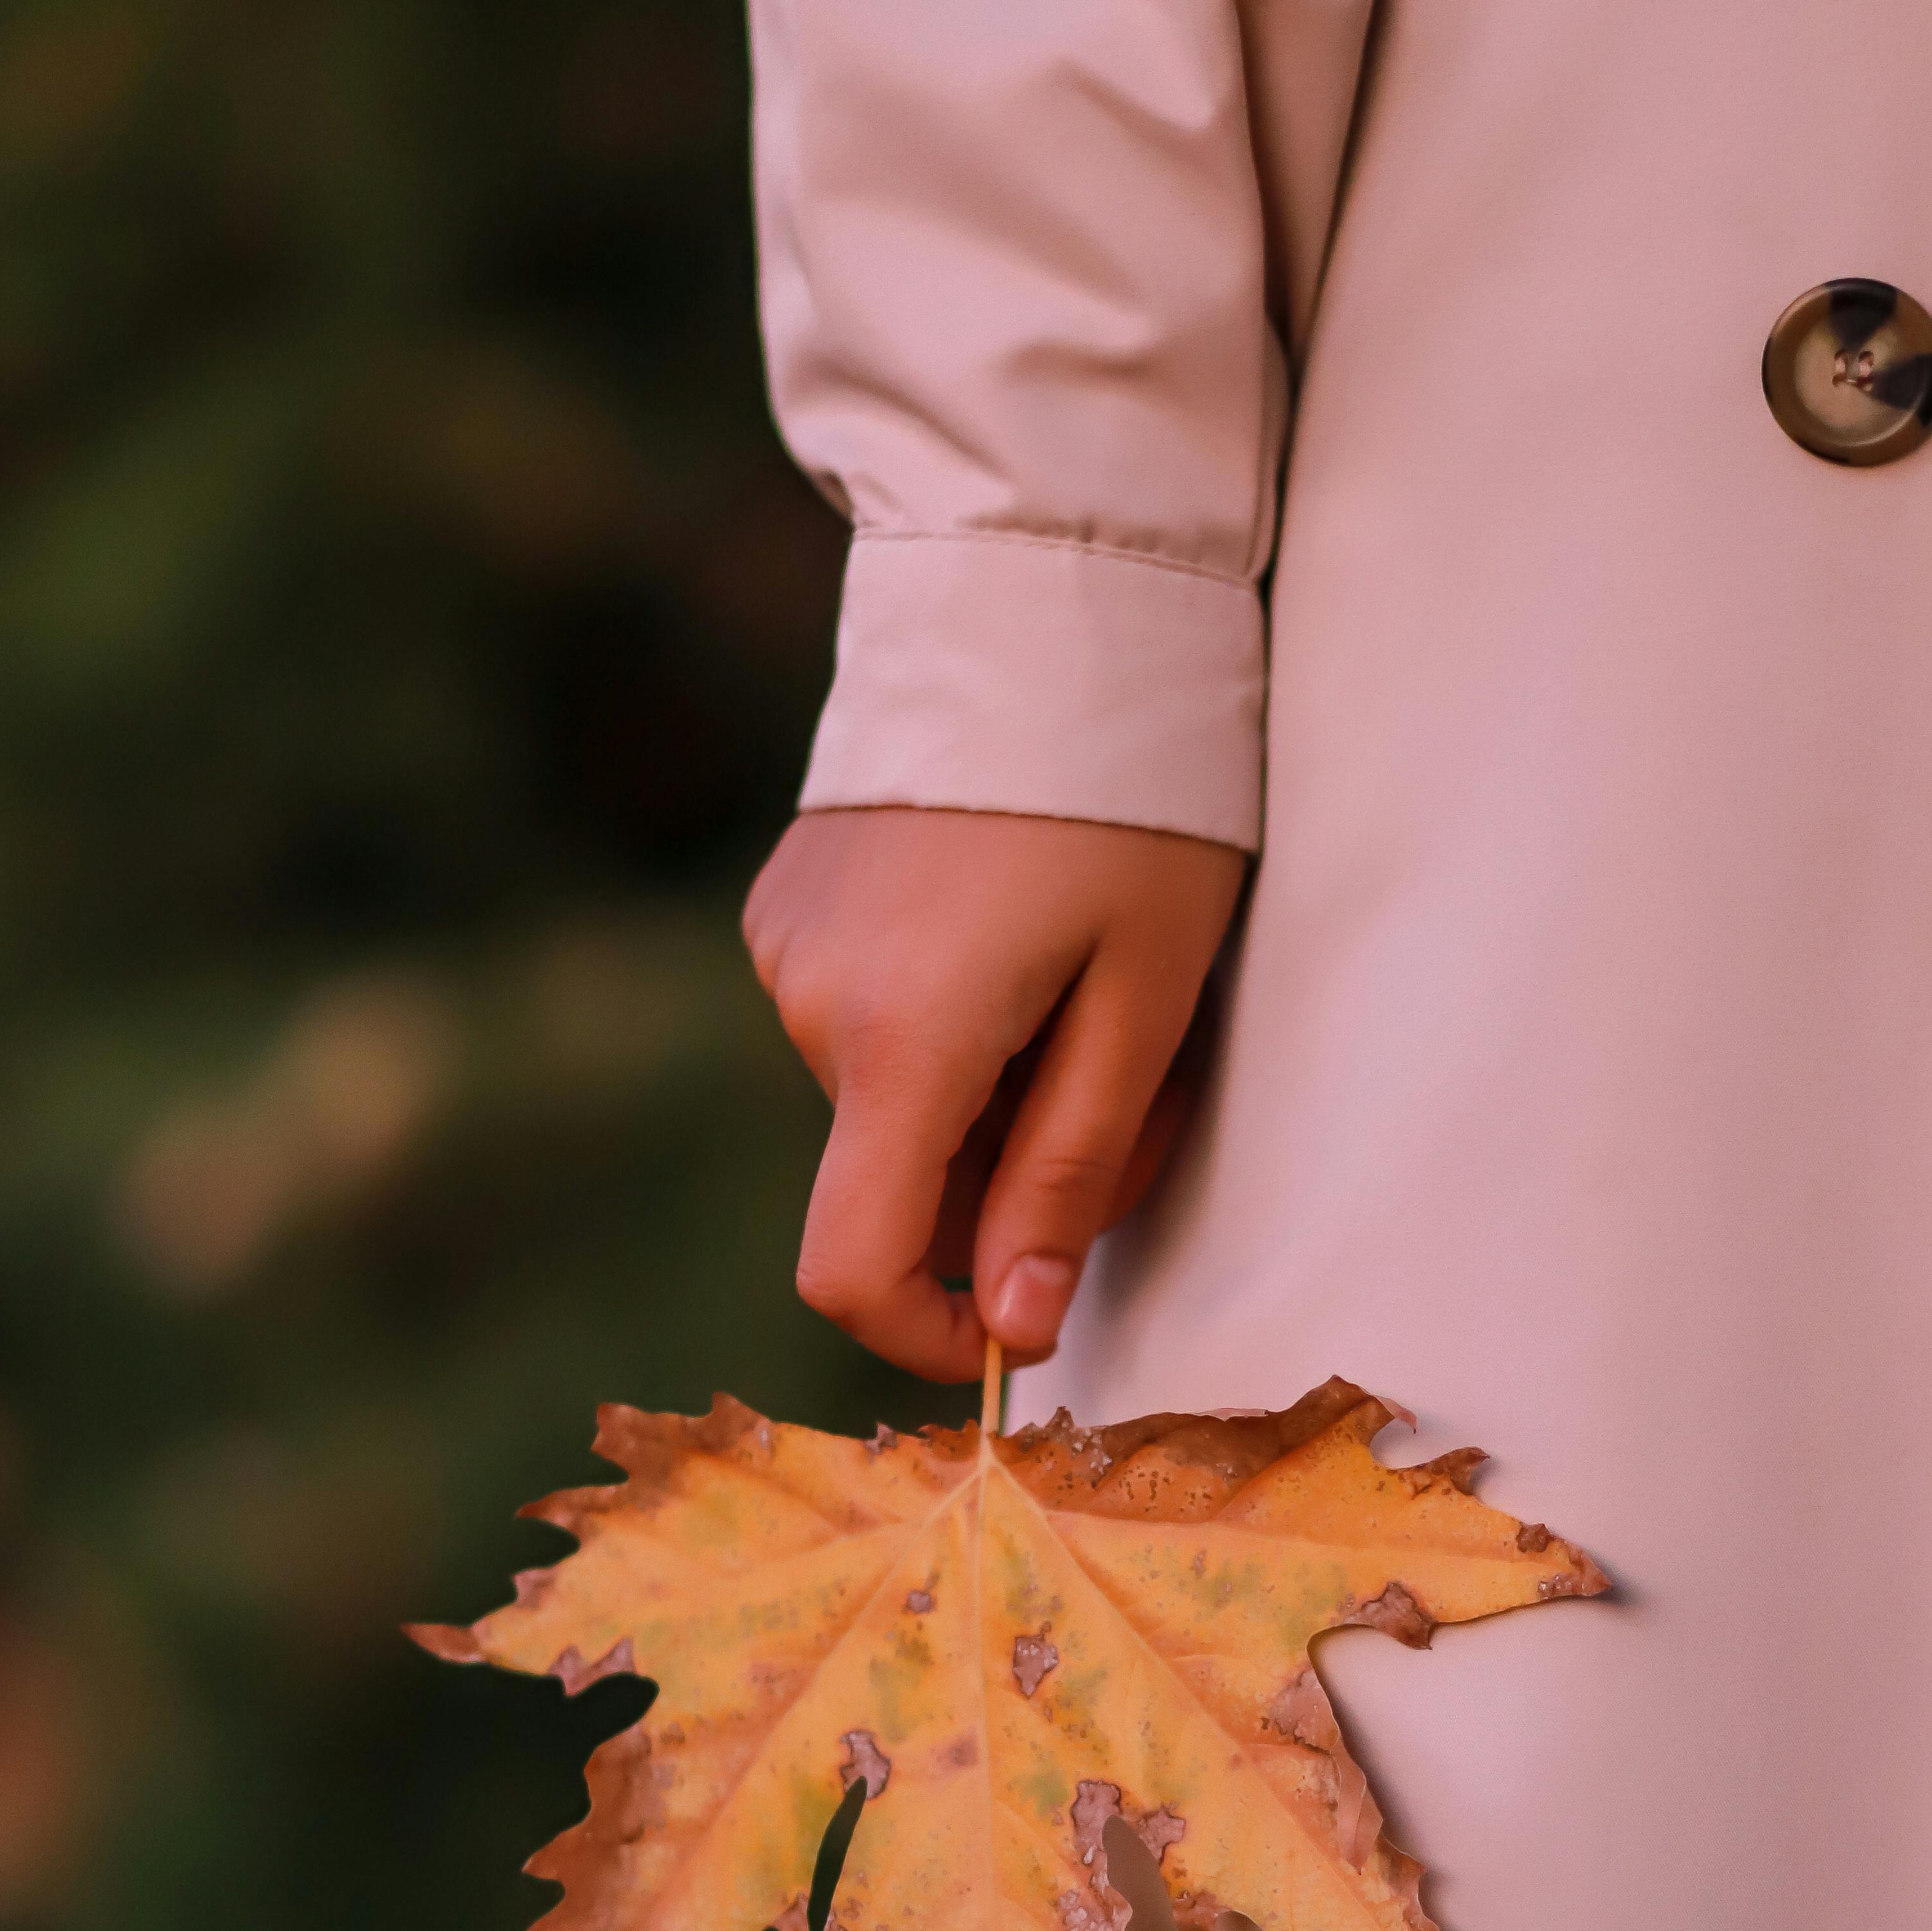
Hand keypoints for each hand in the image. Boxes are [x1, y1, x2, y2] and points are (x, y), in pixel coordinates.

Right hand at [742, 807, 1249, 1382]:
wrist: (1047, 595)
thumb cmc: (1135, 800)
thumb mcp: (1144, 999)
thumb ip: (1072, 1172)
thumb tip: (1017, 1327)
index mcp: (900, 1041)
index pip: (851, 1270)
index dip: (929, 1335)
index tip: (1021, 1328)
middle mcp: (811, 1001)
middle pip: (898, 1180)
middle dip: (1015, 1178)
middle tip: (1143, 1089)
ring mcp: (787, 944)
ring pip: (892, 1101)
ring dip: (993, 1094)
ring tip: (1092, 987)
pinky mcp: (790, 901)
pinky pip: (869, 1021)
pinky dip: (951, 1027)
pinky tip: (1021, 933)